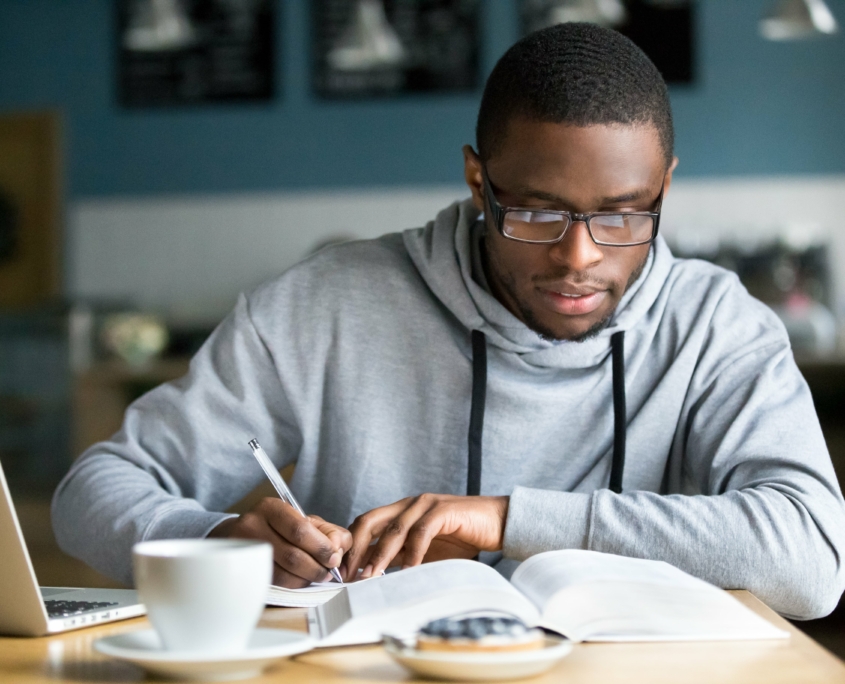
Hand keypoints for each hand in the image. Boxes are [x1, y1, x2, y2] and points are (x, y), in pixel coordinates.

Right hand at [208, 498, 351, 587]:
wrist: (239, 537)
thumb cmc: (279, 528)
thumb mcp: (304, 520)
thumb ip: (328, 531)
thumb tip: (340, 547)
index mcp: (271, 508)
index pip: (300, 530)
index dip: (321, 547)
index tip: (334, 558)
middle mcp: (252, 526)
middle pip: (292, 555)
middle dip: (316, 567)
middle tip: (328, 572)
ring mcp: (245, 551)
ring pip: (282, 574)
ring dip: (306, 579)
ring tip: (317, 576)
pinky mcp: (243, 572)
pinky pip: (273, 585)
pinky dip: (293, 585)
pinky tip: (300, 580)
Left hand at [343, 494, 508, 579]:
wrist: (498, 523)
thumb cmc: (462, 537)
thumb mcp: (424, 549)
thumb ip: (401, 555)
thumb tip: (372, 573)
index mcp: (401, 511)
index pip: (366, 524)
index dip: (351, 546)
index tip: (342, 572)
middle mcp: (410, 504)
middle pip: (370, 521)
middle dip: (356, 548)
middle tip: (349, 574)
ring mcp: (426, 504)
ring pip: (394, 529)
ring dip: (380, 554)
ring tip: (371, 576)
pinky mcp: (444, 511)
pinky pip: (422, 532)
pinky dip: (412, 553)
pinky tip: (408, 570)